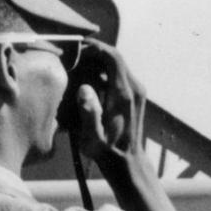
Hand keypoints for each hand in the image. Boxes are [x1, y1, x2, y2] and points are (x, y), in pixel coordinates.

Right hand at [58, 43, 146, 162]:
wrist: (128, 163)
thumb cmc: (107, 152)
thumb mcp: (92, 138)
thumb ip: (88, 112)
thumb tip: (84, 89)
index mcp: (123, 94)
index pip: (112, 57)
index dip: (94, 47)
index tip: (77, 48)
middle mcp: (134, 89)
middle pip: (115, 57)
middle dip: (94, 52)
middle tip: (74, 56)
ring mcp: (136, 92)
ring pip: (117, 64)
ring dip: (99, 61)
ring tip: (78, 67)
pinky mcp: (135, 96)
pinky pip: (119, 74)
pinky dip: (104, 71)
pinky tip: (88, 80)